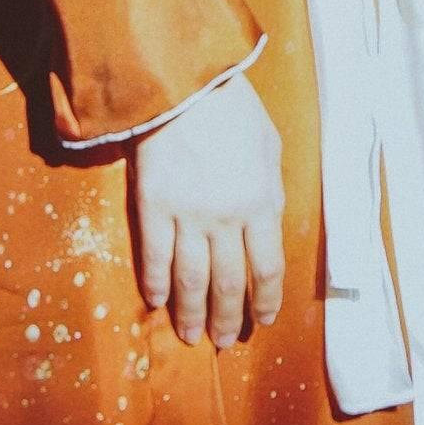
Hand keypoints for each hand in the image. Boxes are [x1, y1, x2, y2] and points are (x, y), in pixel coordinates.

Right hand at [130, 73, 284, 347]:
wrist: (186, 82)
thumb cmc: (234, 109)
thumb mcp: (271, 148)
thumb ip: (271, 190)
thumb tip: (270, 222)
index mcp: (262, 204)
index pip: (268, 268)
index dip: (266, 301)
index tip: (262, 320)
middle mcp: (226, 218)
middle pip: (229, 283)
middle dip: (228, 319)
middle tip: (224, 342)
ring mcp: (187, 215)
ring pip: (191, 279)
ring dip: (191, 312)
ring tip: (191, 336)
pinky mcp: (152, 205)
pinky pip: (154, 255)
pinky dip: (155, 282)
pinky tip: (156, 300)